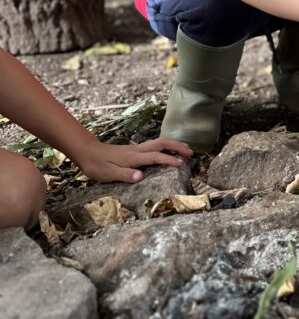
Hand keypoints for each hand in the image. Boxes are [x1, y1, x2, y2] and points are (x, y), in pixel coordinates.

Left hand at [73, 137, 192, 183]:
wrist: (86, 152)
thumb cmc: (96, 165)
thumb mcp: (108, 173)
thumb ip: (125, 174)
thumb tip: (141, 176)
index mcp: (133, 157)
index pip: (155, 156)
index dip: (168, 159)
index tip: (181, 164)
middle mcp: (137, 150)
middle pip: (161, 143)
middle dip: (177, 146)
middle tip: (191, 152)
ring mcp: (136, 149)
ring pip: (159, 142)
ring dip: (173, 144)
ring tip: (185, 150)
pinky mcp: (135, 150)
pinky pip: (154, 145)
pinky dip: (166, 146)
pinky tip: (168, 151)